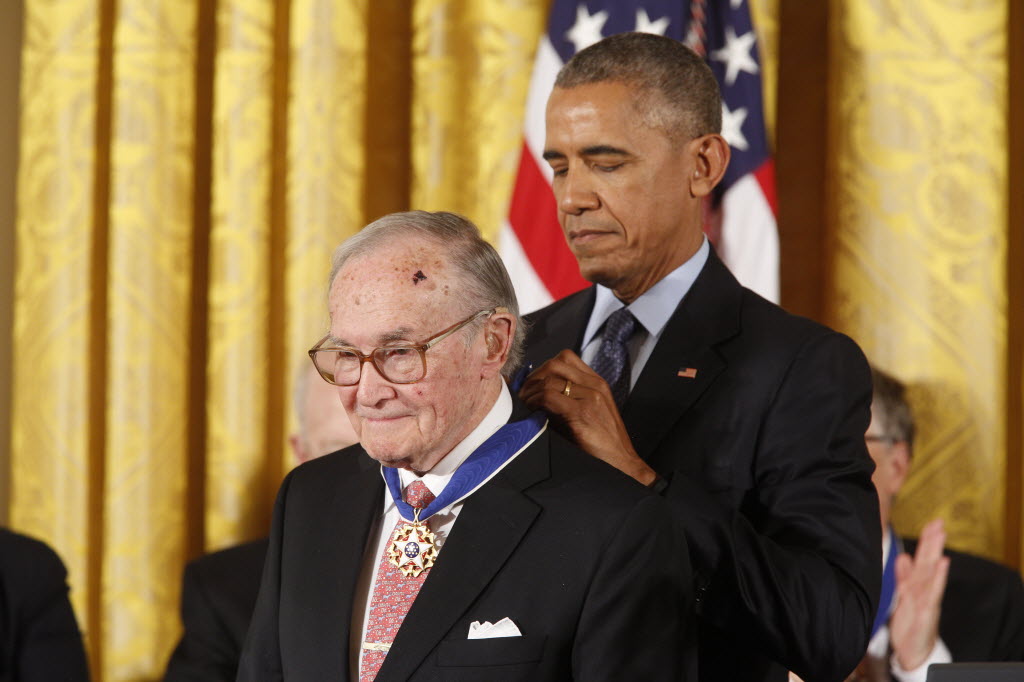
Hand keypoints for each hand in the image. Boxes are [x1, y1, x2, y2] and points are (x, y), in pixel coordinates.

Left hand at [518, 350, 656, 485]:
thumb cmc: (601, 442)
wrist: (621, 461)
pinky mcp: (582, 412)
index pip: (565, 358)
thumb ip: (566, 398)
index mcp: (596, 382)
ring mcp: (590, 397)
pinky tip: (532, 411)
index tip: (532, 384)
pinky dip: (535, 401)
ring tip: (525, 404)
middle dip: (533, 377)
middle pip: (554, 364)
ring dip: (531, 391)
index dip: (543, 368)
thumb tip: (533, 393)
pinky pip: (549, 396)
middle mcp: (594, 385)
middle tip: (523, 394)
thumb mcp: (586, 412)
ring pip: (549, 379)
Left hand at [889, 518, 949, 670]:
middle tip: (938, 523)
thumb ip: (903, 576)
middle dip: (933, 542)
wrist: (913, 650)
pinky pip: (931, 593)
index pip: (922, 559)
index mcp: (917, 585)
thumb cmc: (910, 622)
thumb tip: (902, 557)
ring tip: (940, 536)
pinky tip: (942, 565)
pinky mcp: (927, 612)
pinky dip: (937, 579)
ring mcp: (927, 599)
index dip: (927, 541)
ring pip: (930, 573)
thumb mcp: (903, 597)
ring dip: (935, 554)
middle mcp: (924, 589)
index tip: (932, 524)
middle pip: (928, 561)